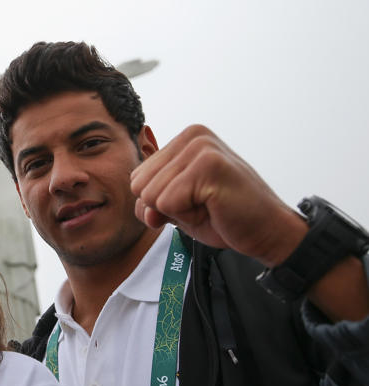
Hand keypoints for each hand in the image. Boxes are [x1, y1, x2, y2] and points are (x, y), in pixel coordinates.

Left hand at [130, 125, 307, 266]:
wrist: (266, 232)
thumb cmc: (223, 218)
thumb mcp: (176, 207)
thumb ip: (150, 202)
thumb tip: (143, 208)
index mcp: (183, 140)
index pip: (136, 178)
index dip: (159, 202)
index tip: (193, 201)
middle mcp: (192, 136)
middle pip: (140, 185)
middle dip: (165, 208)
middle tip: (202, 205)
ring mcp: (201, 148)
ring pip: (151, 195)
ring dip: (179, 212)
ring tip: (209, 206)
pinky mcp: (209, 166)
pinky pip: (167, 203)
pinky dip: (188, 216)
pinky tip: (214, 209)